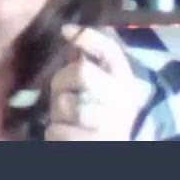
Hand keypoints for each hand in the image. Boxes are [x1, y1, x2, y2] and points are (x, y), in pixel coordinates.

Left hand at [45, 25, 151, 141]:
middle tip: (61, 92)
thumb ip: (89, 66)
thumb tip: (71, 31)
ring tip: (69, 120)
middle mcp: (122, 103)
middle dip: (62, 80)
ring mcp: (108, 125)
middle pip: (82, 72)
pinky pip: (54, 129)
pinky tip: (68, 137)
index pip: (111, 52)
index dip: (89, 37)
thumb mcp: (102, 91)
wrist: (109, 149)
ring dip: (57, 113)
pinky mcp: (91, 143)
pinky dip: (54, 133)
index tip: (66, 30)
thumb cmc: (100, 119)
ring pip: (64, 103)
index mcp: (125, 85)